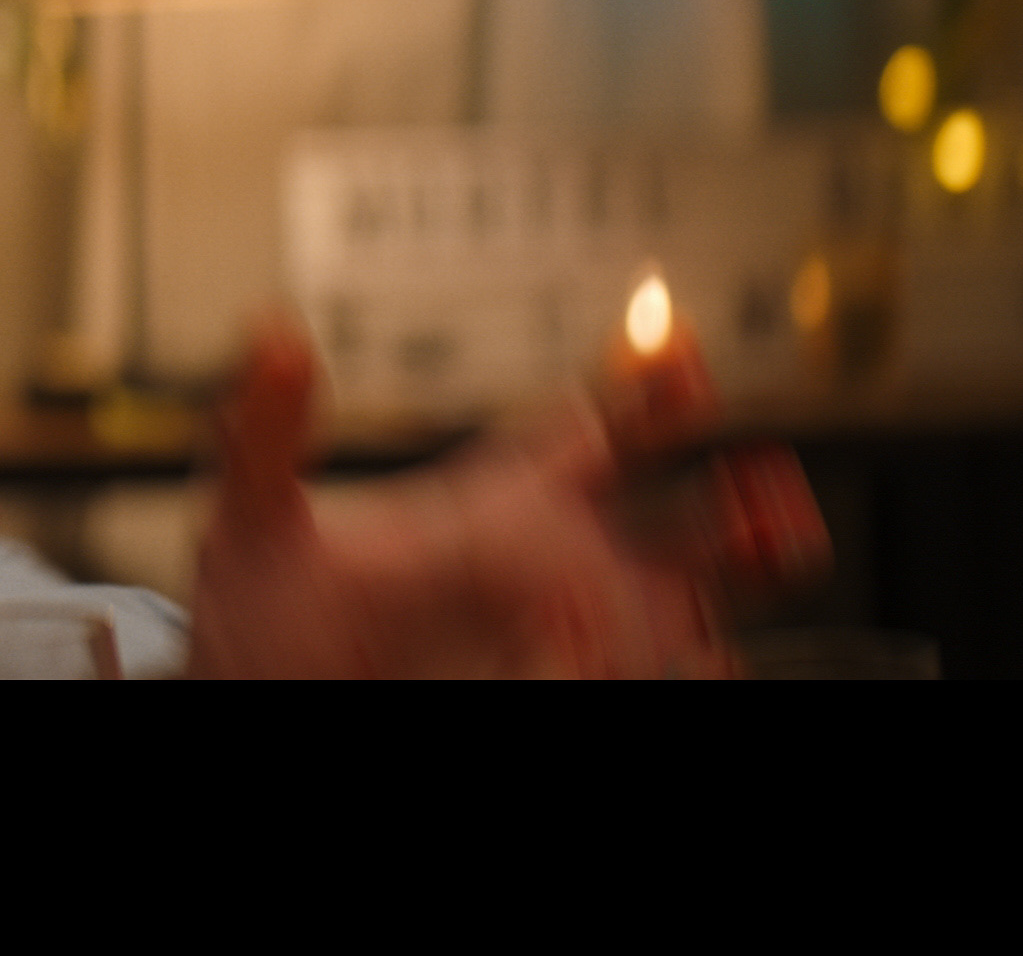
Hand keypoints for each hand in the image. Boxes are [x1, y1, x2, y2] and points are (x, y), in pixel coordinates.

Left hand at [186, 317, 827, 677]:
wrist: (259, 691)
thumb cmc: (262, 617)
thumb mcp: (252, 515)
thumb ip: (263, 426)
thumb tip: (273, 331)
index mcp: (492, 502)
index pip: (592, 433)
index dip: (647, 392)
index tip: (685, 360)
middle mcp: (550, 564)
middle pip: (673, 522)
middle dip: (730, 498)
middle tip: (766, 479)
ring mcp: (566, 635)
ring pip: (684, 604)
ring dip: (732, 579)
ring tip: (770, 557)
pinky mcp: (567, 680)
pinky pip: (647, 672)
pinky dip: (690, 661)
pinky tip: (711, 657)